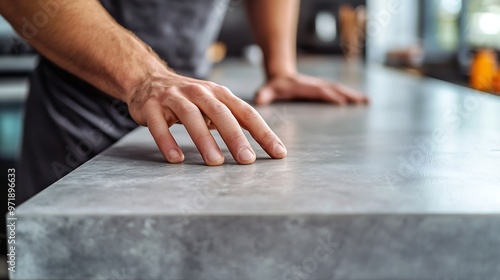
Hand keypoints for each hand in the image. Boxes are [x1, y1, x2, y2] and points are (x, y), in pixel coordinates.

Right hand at [127, 71, 286, 165]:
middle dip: (235, 137)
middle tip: (247, 160)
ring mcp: (174, 98)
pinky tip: (176, 159)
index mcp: (218, 93)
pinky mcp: (151, 107)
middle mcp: (199, 93)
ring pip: (191, 117)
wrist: (147, 78)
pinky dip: (167, 141)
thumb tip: (260, 143)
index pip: (246, 113)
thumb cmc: (188, 97)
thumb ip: (233, 119)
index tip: (278, 153)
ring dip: (204, 140)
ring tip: (215, 162)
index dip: (263, 132)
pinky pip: (159, 125)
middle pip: (220, 114)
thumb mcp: (213, 103)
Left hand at [254, 73, 368, 104]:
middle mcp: (316, 85)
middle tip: (362, 101)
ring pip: (340, 89)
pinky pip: (340, 91)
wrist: (280, 75)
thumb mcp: (268, 90)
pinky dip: (351, 95)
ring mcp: (321, 86)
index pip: (318, 91)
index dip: (329, 96)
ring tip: (367, 101)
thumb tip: (259, 98)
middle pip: (334, 89)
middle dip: (348, 95)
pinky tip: (362, 101)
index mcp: (304, 87)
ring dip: (353, 95)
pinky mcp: (324, 88)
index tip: (341, 102)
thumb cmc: (274, 86)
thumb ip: (264, 94)